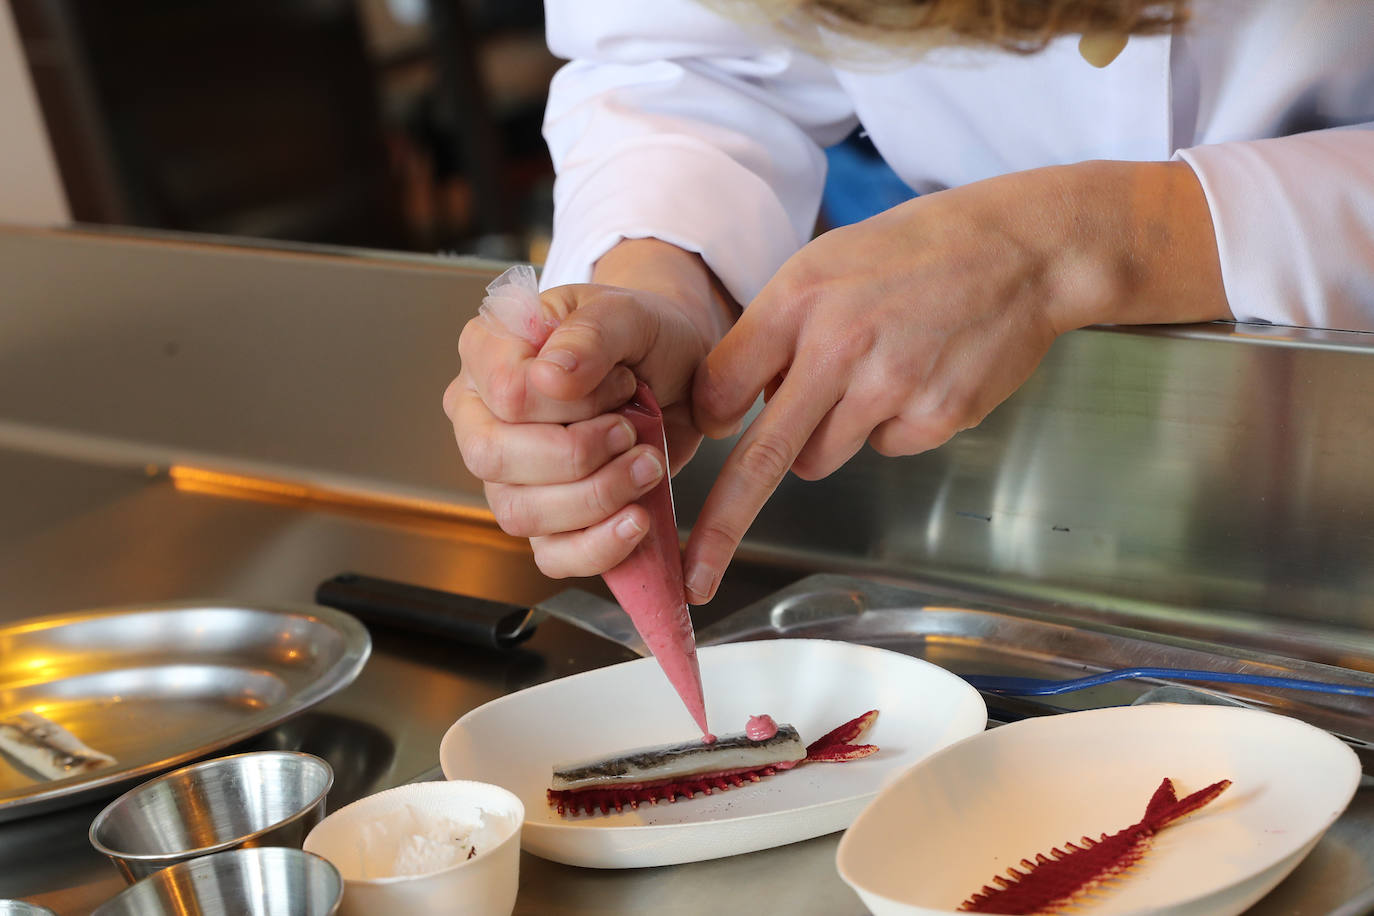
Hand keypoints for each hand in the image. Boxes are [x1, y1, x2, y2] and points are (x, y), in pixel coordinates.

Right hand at [445, 240, 735, 578]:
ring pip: (519, 513)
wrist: (680, 371)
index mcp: (488, 352)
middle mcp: (482, 416)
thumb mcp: (628, 314)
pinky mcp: (544, 520)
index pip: (505, 392)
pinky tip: (637, 520)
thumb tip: (552, 377)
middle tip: (632, 432)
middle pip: (493, 458)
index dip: (570, 402)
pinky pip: (550, 555)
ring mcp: (505, 475)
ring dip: (595, 498)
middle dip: (577, 455)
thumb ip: (591, 334)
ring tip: (648, 467)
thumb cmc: (642, 337)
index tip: (622, 384)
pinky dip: (599, 547)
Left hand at [681, 160, 1230, 601]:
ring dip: (826, 436)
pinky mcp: (934, 417)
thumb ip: (775, 328)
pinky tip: (918, 376)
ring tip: (872, 373)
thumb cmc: (918, 249)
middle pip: (759, 459)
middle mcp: (837, 348)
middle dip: (720, 525)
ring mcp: (890, 389)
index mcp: (799, 300)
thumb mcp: (827, 261)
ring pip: (819, 458)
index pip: (720, 389)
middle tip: (694, 571)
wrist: (1023, 250)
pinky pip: (884, 447)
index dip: (711, 418)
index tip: (710, 432)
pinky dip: (890, 425)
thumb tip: (734, 403)